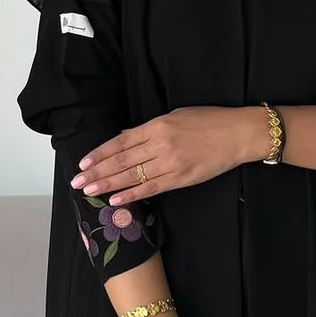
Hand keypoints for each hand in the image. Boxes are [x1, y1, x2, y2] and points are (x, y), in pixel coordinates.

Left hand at [70, 105, 268, 205]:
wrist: (238, 134)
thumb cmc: (208, 120)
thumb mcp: (176, 116)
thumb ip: (149, 129)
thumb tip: (125, 137)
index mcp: (158, 125)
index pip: (121, 141)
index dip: (100, 153)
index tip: (84, 163)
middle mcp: (160, 144)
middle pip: (122, 160)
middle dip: (98, 172)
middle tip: (78, 182)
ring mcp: (171, 163)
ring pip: (133, 176)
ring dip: (109, 185)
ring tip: (89, 192)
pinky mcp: (181, 178)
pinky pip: (152, 188)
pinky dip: (132, 195)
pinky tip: (116, 200)